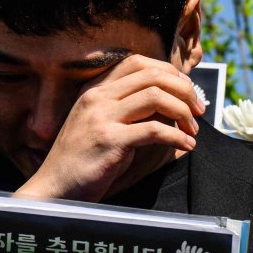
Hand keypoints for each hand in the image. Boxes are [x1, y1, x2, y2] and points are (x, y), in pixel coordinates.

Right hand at [16, 55, 203, 201]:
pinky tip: (186, 145)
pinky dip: (177, 137)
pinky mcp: (109, 141)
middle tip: (198, 110)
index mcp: (95, 91)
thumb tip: (172, 108)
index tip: (186, 89)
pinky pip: (154, 131)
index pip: (137, 62)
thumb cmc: (82, 163)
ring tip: (193, 130)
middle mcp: (97, 98)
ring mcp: (101, 118)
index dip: (168, 71)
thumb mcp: (102, 127)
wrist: (53, 190)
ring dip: (183, 112)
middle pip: (152, 76)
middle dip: (184, 90)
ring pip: (156, 97)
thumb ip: (128, 112)